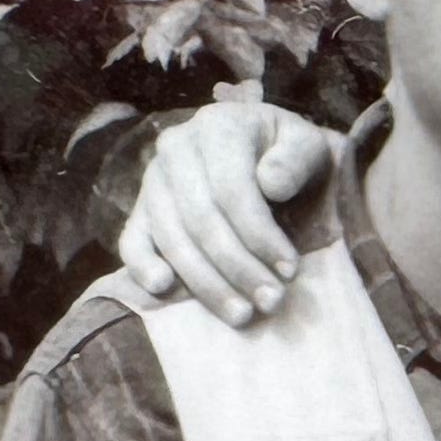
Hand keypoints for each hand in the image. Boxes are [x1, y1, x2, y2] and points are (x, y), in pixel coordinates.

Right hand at [120, 92, 331, 322]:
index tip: (291, 270)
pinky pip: (131, 239)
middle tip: (271, 302)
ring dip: (205, 281)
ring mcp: (153, 179)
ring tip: (242, 313)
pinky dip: (142, 265)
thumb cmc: (289, 153)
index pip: (232, 190)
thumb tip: (270, 184)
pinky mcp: (141, 208)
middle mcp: (176, 149)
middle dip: (238, 268)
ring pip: (171, 236)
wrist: (261, 148)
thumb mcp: (308, 144)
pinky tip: (164, 289)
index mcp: (217, 127)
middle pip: (201, 219)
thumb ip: (296, 158)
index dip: (260, 234)